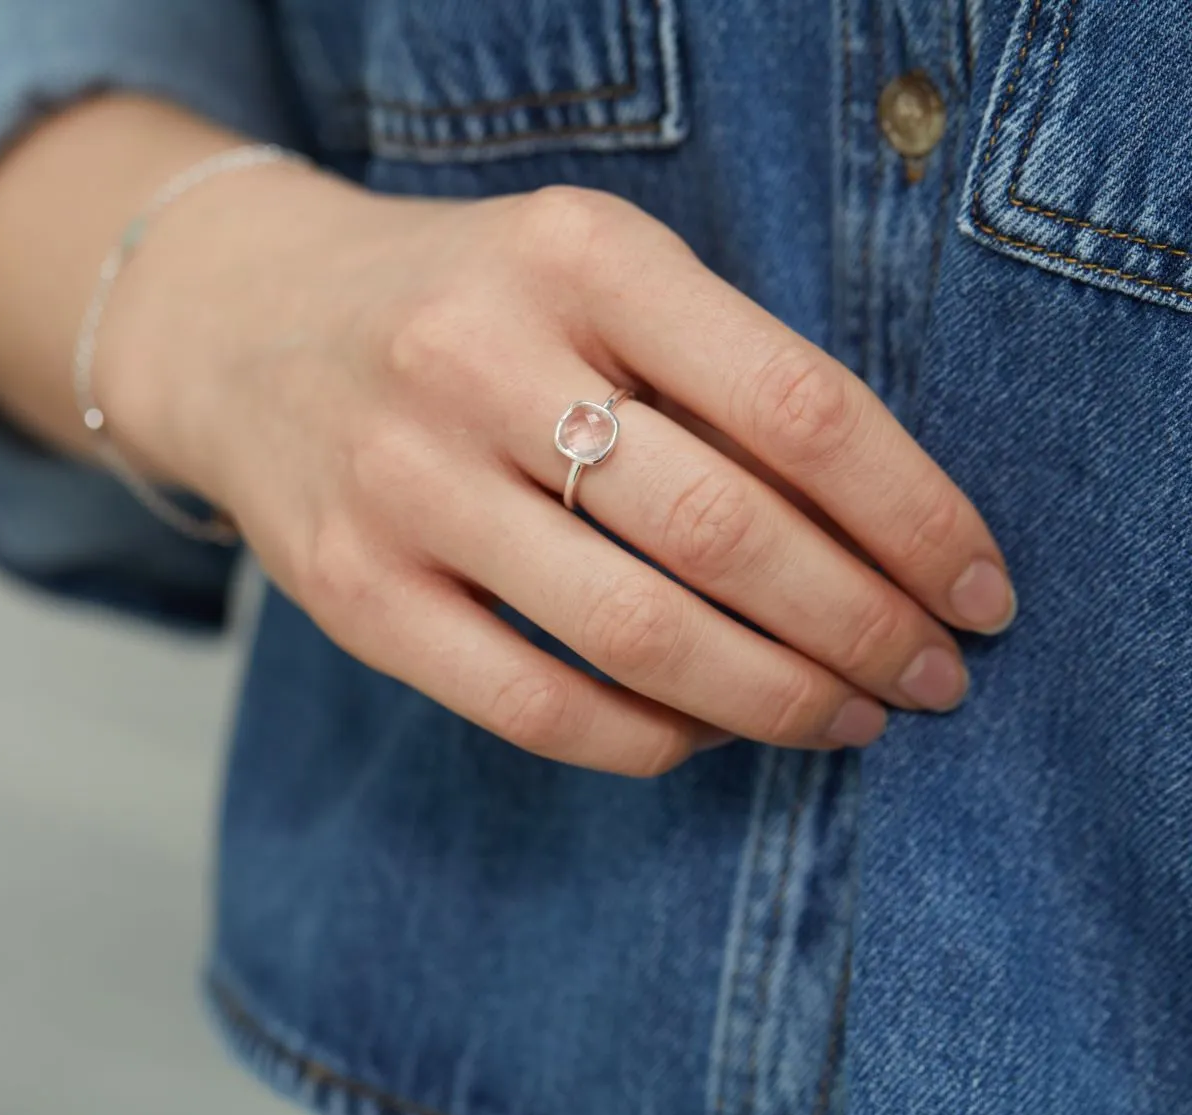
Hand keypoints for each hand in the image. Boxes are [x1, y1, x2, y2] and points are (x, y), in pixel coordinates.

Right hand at [101, 170, 1014, 775]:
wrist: (252, 328)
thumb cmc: (470, 310)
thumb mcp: (598, 283)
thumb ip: (726, 379)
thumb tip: (886, 542)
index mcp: (582, 256)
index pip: (800, 404)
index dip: (915, 516)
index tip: (980, 591)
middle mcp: (481, 360)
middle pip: (729, 532)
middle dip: (864, 627)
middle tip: (933, 679)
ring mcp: (405, 483)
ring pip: (639, 634)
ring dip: (777, 699)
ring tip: (850, 719)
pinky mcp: (355, 592)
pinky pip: (534, 707)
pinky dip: (651, 741)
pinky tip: (708, 735)